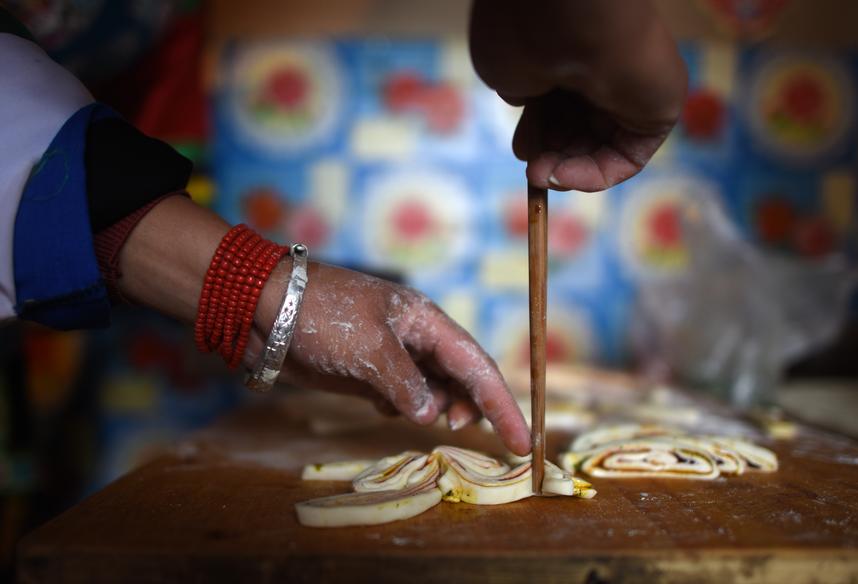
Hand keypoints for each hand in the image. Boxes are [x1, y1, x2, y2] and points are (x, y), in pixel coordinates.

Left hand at [251, 262, 530, 454]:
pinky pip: (401, 396)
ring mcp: (392, 355)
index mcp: (426, 321)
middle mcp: (416, 338)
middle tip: (469, 437)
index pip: (478, 365)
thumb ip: (407, 384)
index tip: (524, 441)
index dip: (504, 404)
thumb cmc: (321, 315)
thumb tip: (431, 416)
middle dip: (475, 408)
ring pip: (433, 389)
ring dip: (436, 409)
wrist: (263, 308)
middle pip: (462, 378)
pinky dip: (403, 408)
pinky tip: (385, 408)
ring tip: (425, 420)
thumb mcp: (370, 347)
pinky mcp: (367, 372)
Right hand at [470, 0, 686, 191]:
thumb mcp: (504, 67)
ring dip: (566, 170)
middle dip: (549, 156)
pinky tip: (564, 176)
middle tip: (531, 170)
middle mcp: (605, 67)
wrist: (571, 15)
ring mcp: (633, 90)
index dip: (537, 132)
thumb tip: (526, 103)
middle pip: (578, 129)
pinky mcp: (657, 111)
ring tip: (540, 175)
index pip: (556, 102)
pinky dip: (595, 174)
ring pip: (600, 147)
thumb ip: (517, 90)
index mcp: (571, 50)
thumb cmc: (527, 34)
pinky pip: (628, 156)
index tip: (521, 149)